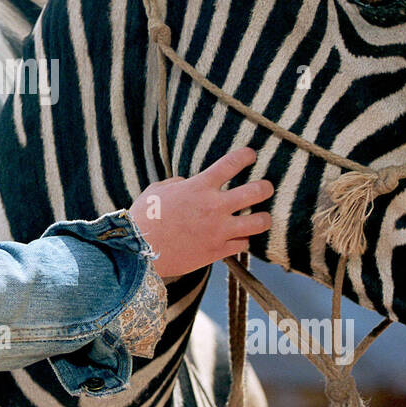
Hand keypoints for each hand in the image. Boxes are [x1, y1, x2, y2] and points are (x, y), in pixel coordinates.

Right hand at [127, 148, 272, 278]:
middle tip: (266, 188)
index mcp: (199, 186)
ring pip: (259, 222)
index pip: (231, 164)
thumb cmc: (143, 217)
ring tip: (262, 217)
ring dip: (263, 218)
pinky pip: (243, 244)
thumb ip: (178, 183)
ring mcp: (218, 230)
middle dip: (266, 187)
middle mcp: (213, 206)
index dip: (245, 156)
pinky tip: (238, 237)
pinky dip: (242, 240)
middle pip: (256, 191)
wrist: (139, 250)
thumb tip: (188, 182)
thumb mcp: (157, 190)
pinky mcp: (217, 251)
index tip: (251, 155)